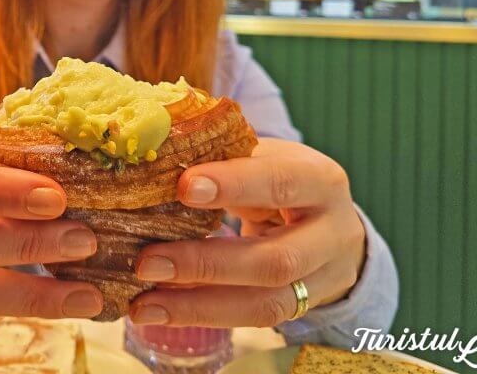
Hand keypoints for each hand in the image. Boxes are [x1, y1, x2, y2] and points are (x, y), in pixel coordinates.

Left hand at [129, 138, 366, 326]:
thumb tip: (157, 156)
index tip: (183, 187)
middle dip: (206, 264)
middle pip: (276, 260)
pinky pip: (254, 319)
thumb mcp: (266, 158)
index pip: (279, 182)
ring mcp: (323, 279)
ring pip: (265, 303)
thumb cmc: (282, 178)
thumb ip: (225, 158)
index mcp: (320, 180)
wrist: (332, 222)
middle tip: (146, 263)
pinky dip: (203, 315)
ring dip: (197, 305)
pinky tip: (160, 311)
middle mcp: (331, 233)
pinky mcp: (305, 308)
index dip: (234, 185)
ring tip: (144, 304)